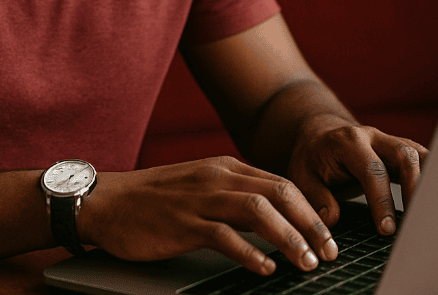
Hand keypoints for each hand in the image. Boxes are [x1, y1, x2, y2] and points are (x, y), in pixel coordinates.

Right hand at [77, 157, 338, 274]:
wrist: (107, 201)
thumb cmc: (154, 199)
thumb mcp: (201, 186)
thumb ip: (235, 195)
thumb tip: (275, 217)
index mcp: (226, 168)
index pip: (281, 183)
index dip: (311, 210)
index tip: (329, 235)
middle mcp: (217, 178)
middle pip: (279, 193)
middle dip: (310, 223)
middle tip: (330, 251)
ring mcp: (200, 198)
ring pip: (258, 212)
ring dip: (288, 237)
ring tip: (306, 262)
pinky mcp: (183, 222)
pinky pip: (224, 235)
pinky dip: (249, 253)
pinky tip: (265, 268)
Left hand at [287, 115, 427, 235]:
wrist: (320, 136)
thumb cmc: (312, 159)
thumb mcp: (302, 176)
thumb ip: (316, 197)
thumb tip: (331, 220)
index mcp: (348, 142)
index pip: (371, 169)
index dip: (381, 200)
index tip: (386, 229)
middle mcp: (373, 137)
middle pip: (405, 156)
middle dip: (414, 190)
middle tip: (415, 224)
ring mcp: (390, 141)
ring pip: (420, 155)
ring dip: (429, 183)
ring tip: (431, 215)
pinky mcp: (401, 150)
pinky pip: (424, 160)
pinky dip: (433, 179)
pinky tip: (435, 203)